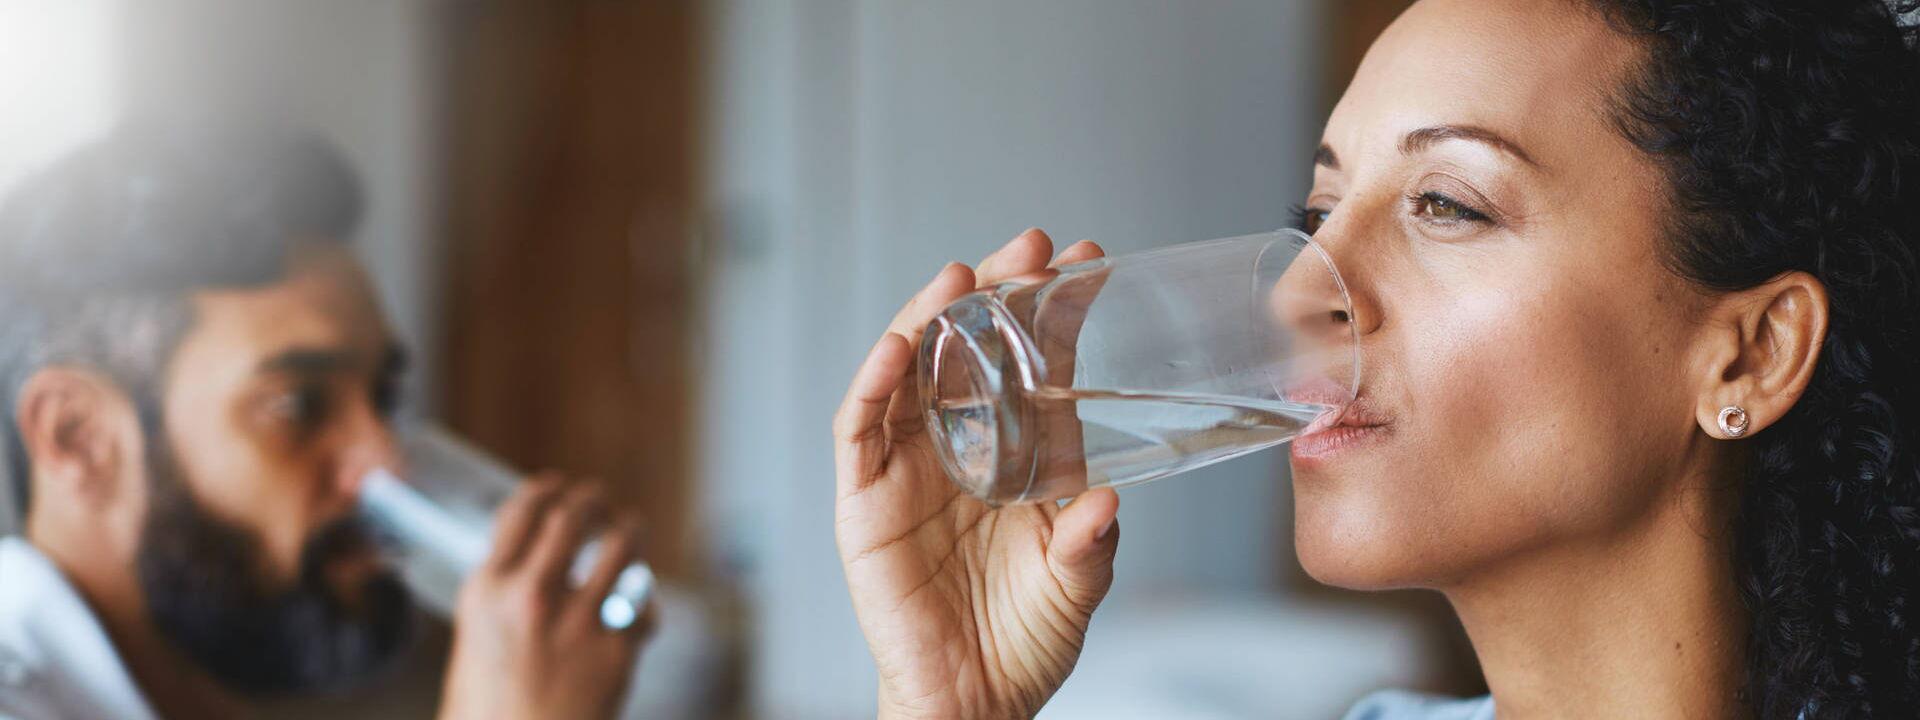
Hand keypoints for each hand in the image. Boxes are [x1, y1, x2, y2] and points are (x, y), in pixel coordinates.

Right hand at [438, 477, 652, 719]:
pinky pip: (642, 606)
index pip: (521, 510)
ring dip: (629, 532)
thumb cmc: (489, 714)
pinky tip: (638, 612)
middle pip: (574, 515)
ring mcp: (578, 620)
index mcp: (486, 591)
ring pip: (622, 544)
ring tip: (630, 531)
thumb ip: (503, 599)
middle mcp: (531, 595)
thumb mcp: (476, 645)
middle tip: (600, 503)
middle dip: (592, 501)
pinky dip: (642, 607)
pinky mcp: (617, 648)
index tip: (559, 487)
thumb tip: (532, 562)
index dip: (546, 490)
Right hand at [834, 229, 1122, 719]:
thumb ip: (1092, 541)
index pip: (1034, 366)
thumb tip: (1107, 499)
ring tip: (961, 277)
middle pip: (968, 349)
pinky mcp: (863, 500)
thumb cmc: (1024, 641)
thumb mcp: (1077, 584)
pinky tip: (896, 345)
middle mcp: (959, 448)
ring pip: (909, 372)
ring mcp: (906, 469)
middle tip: (1031, 247)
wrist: (972, 703)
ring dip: (929, 318)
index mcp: (1017, 456)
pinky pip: (860, 429)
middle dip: (995, 293)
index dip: (1055, 312)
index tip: (1088, 263)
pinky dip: (873, 382)